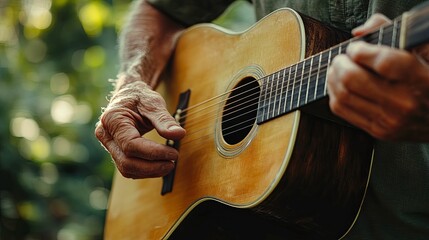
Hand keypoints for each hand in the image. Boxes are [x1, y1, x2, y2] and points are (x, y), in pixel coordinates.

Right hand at [95, 75, 185, 177]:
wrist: (129, 95)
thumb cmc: (140, 97)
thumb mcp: (153, 103)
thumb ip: (165, 120)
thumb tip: (179, 134)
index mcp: (112, 119)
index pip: (131, 144)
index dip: (154, 153)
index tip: (174, 153)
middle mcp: (106, 135)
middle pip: (126, 161)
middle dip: (152, 167)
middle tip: (172, 163)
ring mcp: (108, 145)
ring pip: (126, 169)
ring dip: (149, 172)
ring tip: (169, 165)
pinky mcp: (115, 152)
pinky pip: (128, 168)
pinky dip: (145, 171)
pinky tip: (160, 165)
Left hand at [327, 14, 428, 140]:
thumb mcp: (423, 53)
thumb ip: (395, 34)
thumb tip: (358, 33)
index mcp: (421, 78)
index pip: (383, 62)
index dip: (361, 51)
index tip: (357, 47)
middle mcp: (404, 102)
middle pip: (353, 79)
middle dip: (340, 63)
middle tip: (342, 58)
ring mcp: (390, 120)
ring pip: (343, 95)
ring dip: (333, 78)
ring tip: (337, 69)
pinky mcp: (378, 131)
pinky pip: (342, 110)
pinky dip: (334, 94)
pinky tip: (339, 85)